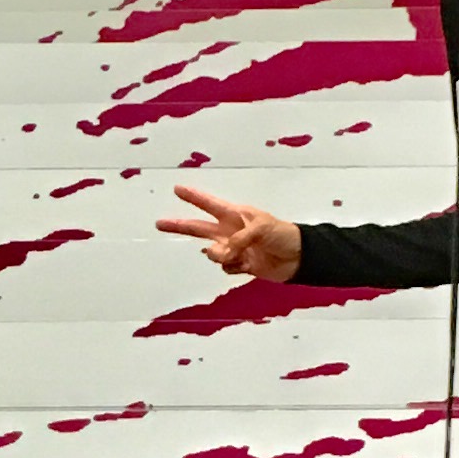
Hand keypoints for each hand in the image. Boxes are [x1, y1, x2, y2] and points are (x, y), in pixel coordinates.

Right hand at [157, 181, 301, 280]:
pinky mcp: (240, 265)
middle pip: (198, 229)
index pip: (209, 204)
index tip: (177, 189)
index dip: (193, 197)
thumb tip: (222, 253)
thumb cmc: (283, 234)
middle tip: (160, 223)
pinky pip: (225, 268)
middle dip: (179, 226)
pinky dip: (233, 268)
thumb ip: (238, 239)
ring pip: (212, 254)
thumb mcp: (261, 228)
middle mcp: (230, 232)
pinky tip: (248, 265)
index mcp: (235, 216)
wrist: (298, 258)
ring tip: (236, 256)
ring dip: (219, 256)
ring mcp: (234, 249)